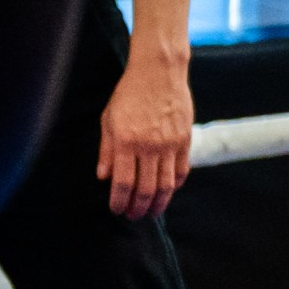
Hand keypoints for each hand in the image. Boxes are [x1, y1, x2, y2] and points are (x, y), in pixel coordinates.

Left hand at [97, 50, 191, 218]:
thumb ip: (106, 150)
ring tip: (152, 211)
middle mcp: (148, 146)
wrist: (159, 72)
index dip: (119, 202)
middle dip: (138, 208)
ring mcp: (169, 144)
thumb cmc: (129, 94)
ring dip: (158, 203)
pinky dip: (175, 184)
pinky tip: (168, 191)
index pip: (122, 183)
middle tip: (133, 215)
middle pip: (145, 189)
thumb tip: (104, 177)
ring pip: (166, 185)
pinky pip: (181, 170)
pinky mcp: (184, 139)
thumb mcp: (109, 119)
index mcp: (125, 142)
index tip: (116, 210)